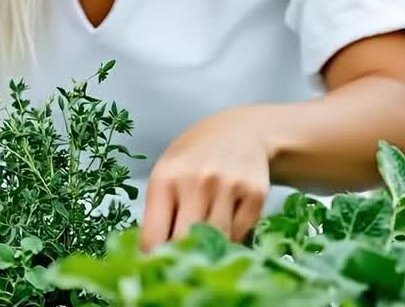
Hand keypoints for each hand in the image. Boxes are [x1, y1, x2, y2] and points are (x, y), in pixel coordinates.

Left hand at [139, 108, 271, 252]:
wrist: (241, 131)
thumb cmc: (195, 157)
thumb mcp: (167, 173)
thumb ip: (158, 212)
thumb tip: (149, 259)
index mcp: (165, 178)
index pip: (153, 237)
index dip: (152, 261)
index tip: (155, 272)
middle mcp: (196, 182)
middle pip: (184, 244)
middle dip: (181, 259)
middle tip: (182, 266)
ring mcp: (228, 187)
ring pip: (215, 243)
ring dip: (210, 250)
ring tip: (206, 243)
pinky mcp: (255, 194)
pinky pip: (240, 236)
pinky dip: (233, 239)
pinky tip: (228, 224)